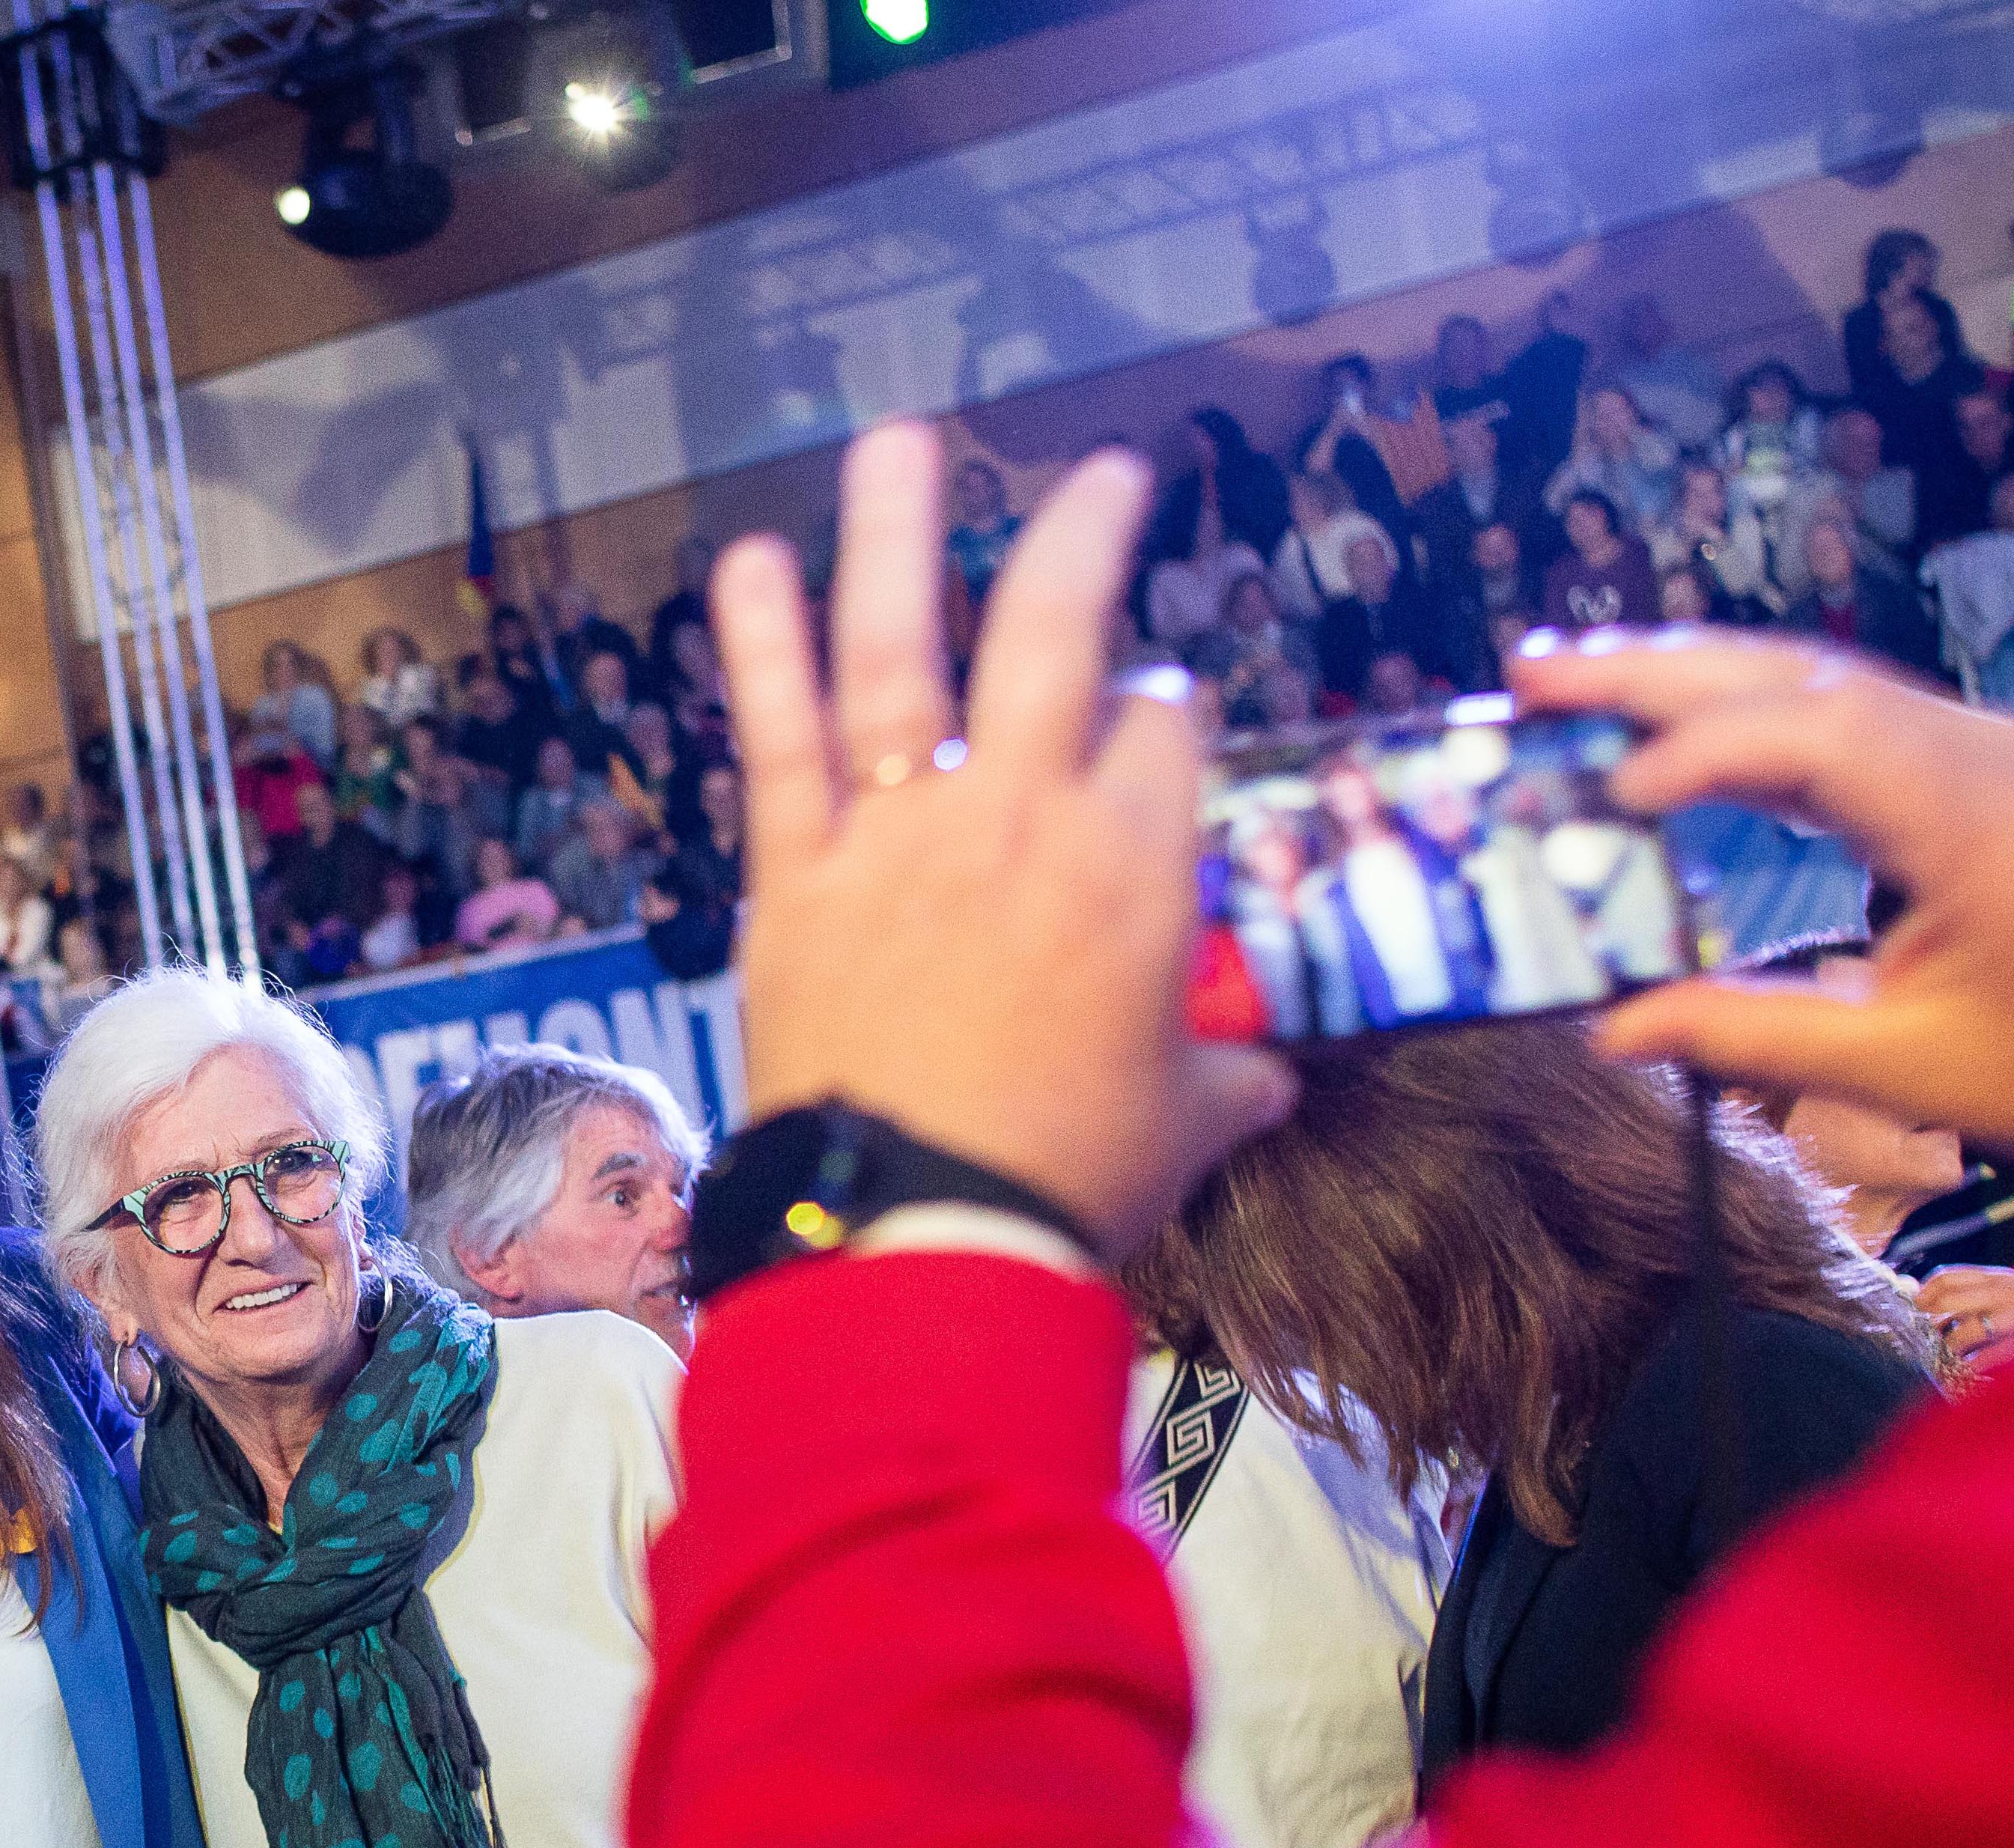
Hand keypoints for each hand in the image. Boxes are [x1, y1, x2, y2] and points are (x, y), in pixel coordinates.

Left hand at [713, 421, 1294, 1256]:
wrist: (921, 1238)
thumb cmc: (1063, 1183)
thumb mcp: (1183, 1125)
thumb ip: (1225, 1080)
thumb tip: (1267, 1079)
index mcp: (1135, 866)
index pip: (1161, 732)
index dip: (1161, 716)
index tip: (1150, 717)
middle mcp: (1021, 817)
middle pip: (1060, 630)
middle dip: (1087, 535)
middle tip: (1103, 477)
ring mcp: (902, 834)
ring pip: (899, 648)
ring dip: (896, 532)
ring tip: (899, 442)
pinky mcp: (797, 875)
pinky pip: (776, 739)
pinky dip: (759, 646)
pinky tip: (746, 563)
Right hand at [1517, 632, 2013, 1171]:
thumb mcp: (1911, 1069)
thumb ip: (1755, 1037)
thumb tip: (1616, 1029)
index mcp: (1970, 817)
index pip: (1809, 739)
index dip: (1694, 752)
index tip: (1605, 797)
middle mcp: (1979, 754)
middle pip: (1799, 678)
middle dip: (1659, 668)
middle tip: (1532, 667)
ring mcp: (1989, 752)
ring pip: (1826, 682)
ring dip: (1702, 675)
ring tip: (1581, 675)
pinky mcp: (1988, 771)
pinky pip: (1860, 714)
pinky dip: (1762, 710)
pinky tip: (1694, 726)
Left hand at [1915, 1263, 2013, 1371]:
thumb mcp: (2012, 1294)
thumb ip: (1976, 1295)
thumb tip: (1925, 1302)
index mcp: (2000, 1277)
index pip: (1947, 1276)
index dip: (1924, 1293)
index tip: (1914, 1310)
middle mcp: (2007, 1290)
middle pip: (1947, 1302)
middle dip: (1930, 1323)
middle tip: (1925, 1340)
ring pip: (1962, 1334)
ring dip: (1951, 1350)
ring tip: (1952, 1359)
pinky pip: (1986, 1358)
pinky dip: (1974, 1367)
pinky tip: (1974, 1371)